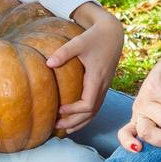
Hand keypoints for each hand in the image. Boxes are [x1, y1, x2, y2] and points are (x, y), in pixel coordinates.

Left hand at [48, 2, 125, 134]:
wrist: (112, 33)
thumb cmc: (95, 37)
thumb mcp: (79, 42)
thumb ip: (64, 52)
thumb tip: (48, 64)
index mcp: (97, 79)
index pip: (87, 105)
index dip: (73, 111)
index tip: (58, 109)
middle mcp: (102, 86)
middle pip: (91, 113)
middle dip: (74, 122)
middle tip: (56, 126)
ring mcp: (104, 87)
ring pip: (94, 112)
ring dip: (80, 122)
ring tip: (64, 129)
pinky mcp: (103, 85)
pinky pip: (95, 105)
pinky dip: (85, 116)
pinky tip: (74, 118)